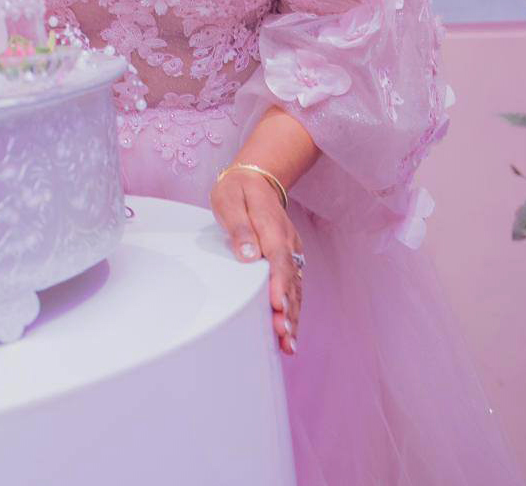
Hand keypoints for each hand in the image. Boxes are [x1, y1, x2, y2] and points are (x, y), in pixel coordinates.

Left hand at [211, 168, 303, 355]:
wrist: (256, 179)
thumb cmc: (238, 191)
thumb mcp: (229, 200)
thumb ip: (239, 227)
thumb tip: (249, 254)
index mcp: (272, 227)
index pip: (279, 260)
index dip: (279, 285)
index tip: (277, 307)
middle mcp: (287, 243)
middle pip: (290, 280)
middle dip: (289, 310)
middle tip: (284, 337)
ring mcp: (291, 252)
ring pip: (295, 288)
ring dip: (293, 316)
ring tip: (288, 345)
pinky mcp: (289, 260)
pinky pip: (293, 287)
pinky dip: (293, 310)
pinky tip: (288, 334)